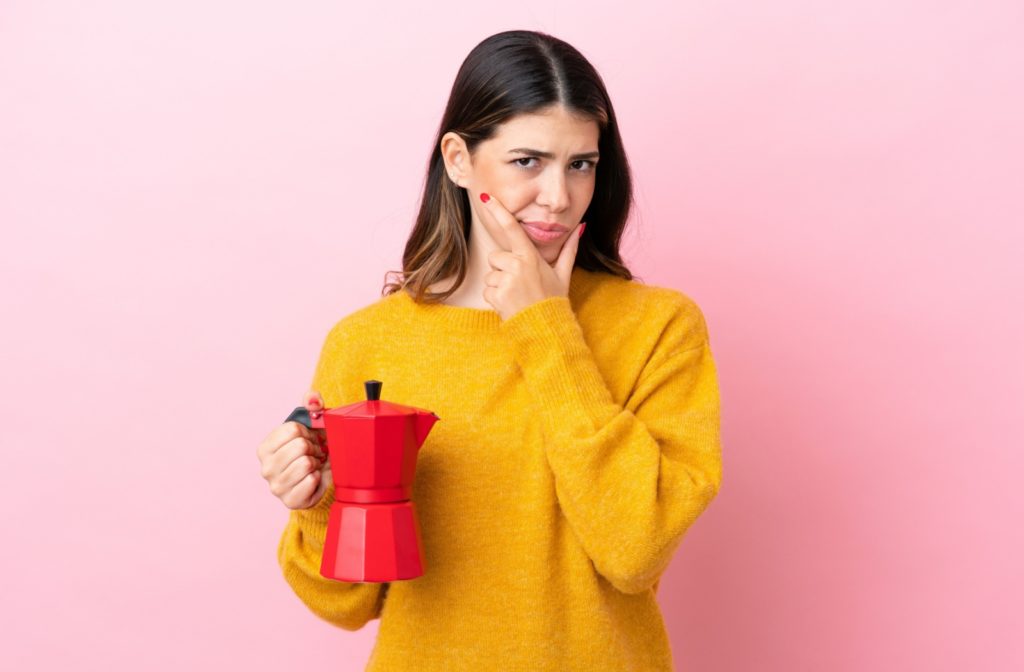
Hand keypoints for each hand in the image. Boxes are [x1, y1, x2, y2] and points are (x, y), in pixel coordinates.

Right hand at [257, 390, 331, 508]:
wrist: (320, 477)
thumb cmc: (312, 450)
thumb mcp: (312, 425)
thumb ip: (312, 406)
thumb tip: (313, 398)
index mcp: (265, 448)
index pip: (293, 429)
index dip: (307, 432)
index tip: (308, 439)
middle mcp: (266, 468)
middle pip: (300, 446)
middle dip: (313, 448)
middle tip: (313, 454)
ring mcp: (276, 486)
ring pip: (306, 463)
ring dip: (316, 463)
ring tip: (313, 465)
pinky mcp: (290, 500)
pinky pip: (311, 481)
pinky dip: (318, 478)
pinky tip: (314, 479)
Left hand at [476, 192, 583, 320]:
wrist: (546, 328)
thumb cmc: (553, 300)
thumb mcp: (563, 273)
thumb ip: (569, 249)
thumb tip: (581, 227)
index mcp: (530, 257)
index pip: (512, 229)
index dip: (498, 211)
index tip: (487, 197)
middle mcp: (516, 265)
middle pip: (496, 256)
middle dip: (503, 268)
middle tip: (520, 282)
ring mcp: (505, 281)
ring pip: (491, 274)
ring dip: (499, 284)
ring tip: (517, 294)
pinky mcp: (496, 295)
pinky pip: (487, 290)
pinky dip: (496, 298)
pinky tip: (510, 303)